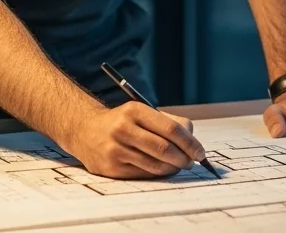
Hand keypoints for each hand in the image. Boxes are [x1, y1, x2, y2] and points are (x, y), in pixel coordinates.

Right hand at [63, 102, 207, 178]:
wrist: (85, 130)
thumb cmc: (123, 122)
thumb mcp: (142, 112)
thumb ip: (170, 122)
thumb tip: (192, 140)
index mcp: (135, 111)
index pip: (171, 128)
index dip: (190, 142)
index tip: (200, 152)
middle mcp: (123, 129)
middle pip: (164, 148)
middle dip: (184, 158)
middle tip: (192, 162)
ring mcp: (116, 149)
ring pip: (155, 165)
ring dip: (173, 168)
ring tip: (179, 165)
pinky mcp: (111, 167)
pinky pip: (143, 174)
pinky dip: (158, 173)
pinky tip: (162, 169)